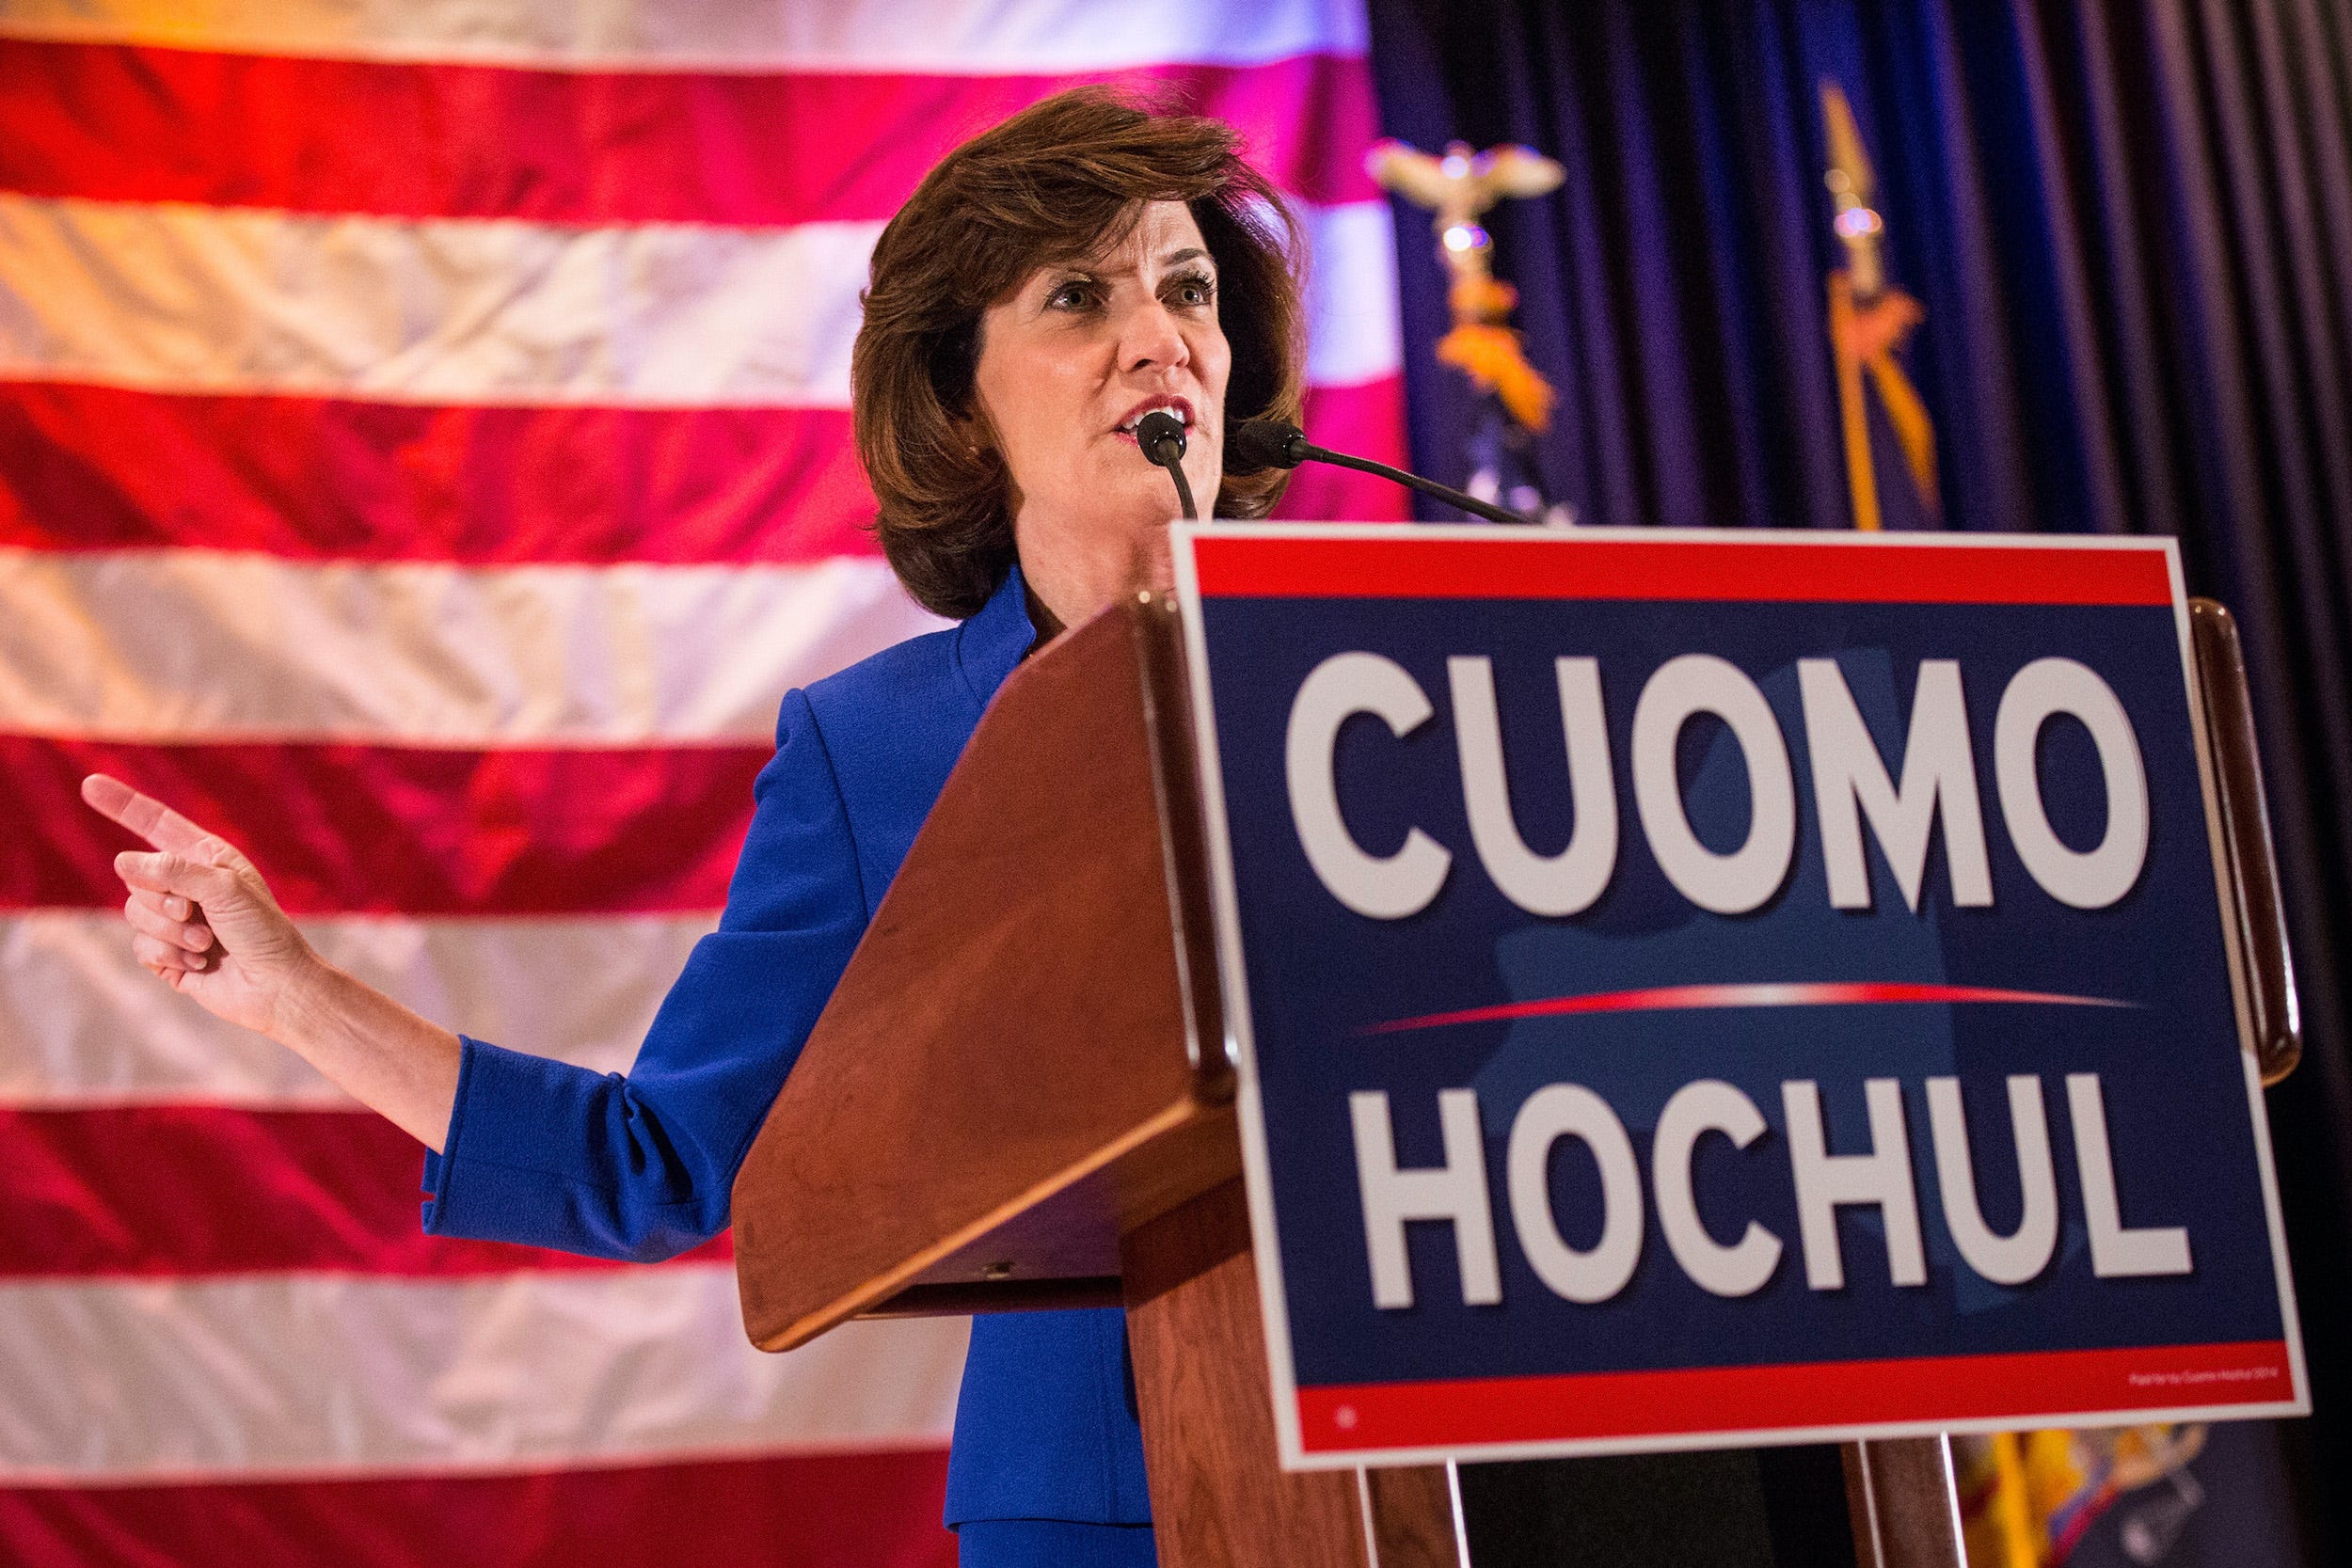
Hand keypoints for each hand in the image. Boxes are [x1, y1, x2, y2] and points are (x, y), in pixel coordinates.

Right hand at [81, 773, 317, 1038]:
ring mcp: (174, 920)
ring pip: (135, 913)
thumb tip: (123, 862)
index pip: (155, 823)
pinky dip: (168, 956)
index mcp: (205, 857)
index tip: (89, 783)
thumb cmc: (263, 931)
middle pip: (135, 876)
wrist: (276, 986)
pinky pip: (141, 947)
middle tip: (197, 915)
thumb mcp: (224, 888)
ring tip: (207, 943)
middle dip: (163, 899)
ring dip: (170, 932)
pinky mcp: (167, 953)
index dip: (122, 804)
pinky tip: (200, 963)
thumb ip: (174, 870)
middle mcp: (187, 884)